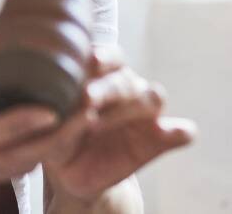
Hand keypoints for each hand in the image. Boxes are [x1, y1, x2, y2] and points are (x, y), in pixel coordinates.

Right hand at [0, 51, 89, 188]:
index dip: (17, 125)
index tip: (51, 110)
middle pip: (12, 161)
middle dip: (54, 141)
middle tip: (87, 113)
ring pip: (20, 168)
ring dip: (56, 146)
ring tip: (86, 117)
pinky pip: (17, 168)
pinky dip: (44, 150)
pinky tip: (66, 127)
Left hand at [44, 45, 195, 201]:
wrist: (75, 174)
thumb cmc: (59, 142)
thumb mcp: (51, 135)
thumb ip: (62, 125)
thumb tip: (78, 114)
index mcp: (100, 76)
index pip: (109, 57)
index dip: (103, 57)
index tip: (92, 62)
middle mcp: (125, 88)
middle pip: (126, 80)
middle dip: (108, 88)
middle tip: (87, 99)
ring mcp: (145, 114)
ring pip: (152, 99)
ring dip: (135, 107)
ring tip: (106, 122)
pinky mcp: (159, 139)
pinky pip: (180, 132)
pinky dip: (180, 132)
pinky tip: (176, 133)